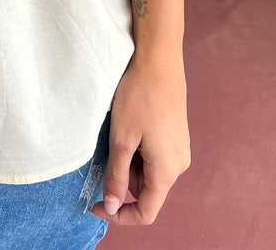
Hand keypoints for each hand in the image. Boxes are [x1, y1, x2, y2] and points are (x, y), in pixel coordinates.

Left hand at [88, 51, 189, 226]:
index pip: (145, 212)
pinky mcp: (176, 134)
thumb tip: (112, 206)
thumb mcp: (121, 139)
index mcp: (167, 171)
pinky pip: (155, 155)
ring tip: (120, 132)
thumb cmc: (140, 96)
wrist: (159, 59)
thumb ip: (116, 176)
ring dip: (129, 162)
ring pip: (149, 172)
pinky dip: (138, 149)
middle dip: (122, 179)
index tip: (95, 205)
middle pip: (146, 190)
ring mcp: (179, 148)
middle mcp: (178, 164)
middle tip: (107, 150)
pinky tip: (130, 125)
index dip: (119, 215)